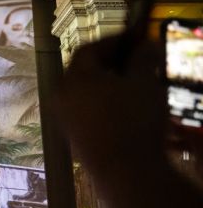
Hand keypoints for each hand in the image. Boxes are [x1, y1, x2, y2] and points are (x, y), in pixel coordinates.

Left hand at [57, 37, 166, 179]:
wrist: (124, 170)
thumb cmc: (134, 120)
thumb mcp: (144, 81)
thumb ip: (143, 58)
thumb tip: (146, 45)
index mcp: (74, 78)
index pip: (89, 50)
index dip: (114, 40)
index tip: (136, 38)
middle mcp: (62, 97)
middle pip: (83, 71)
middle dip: (110, 62)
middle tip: (134, 58)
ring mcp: (64, 119)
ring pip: (84, 92)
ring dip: (107, 83)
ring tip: (133, 83)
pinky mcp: (72, 137)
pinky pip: (85, 111)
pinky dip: (102, 103)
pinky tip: (124, 107)